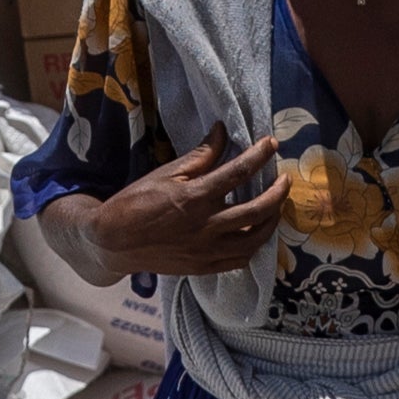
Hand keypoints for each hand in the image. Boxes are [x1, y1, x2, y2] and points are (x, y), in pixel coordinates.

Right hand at [40, 129, 287, 285]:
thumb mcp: (167, 173)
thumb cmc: (137, 202)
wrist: (114, 241)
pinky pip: (239, 260)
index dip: (259, 156)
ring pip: (255, 239)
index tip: (270, 145)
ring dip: (272, 221)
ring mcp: (207, 250)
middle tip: (284, 179)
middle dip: (278, 192)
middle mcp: (206, 226)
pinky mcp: (203, 267)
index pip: (239, 173)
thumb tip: (222, 131)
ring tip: (276, 207)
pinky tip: (256, 234)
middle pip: (257, 209)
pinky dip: (253, 247)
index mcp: (196, 197)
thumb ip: (200, 155)